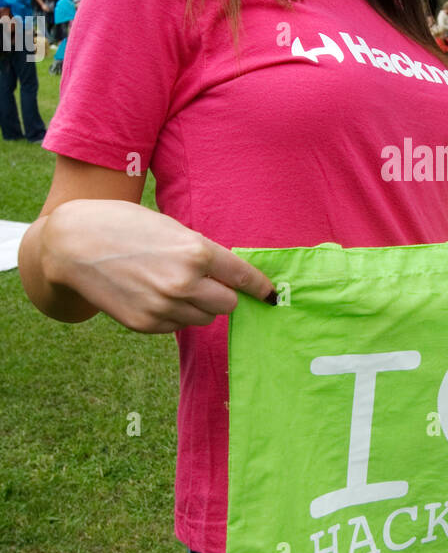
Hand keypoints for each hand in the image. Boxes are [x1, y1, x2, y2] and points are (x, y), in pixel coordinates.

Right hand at [42, 199, 277, 333]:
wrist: (72, 245)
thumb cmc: (124, 226)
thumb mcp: (170, 228)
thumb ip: (200, 253)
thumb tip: (228, 277)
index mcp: (196, 252)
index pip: (242, 277)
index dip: (259, 287)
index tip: (269, 295)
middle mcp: (185, 283)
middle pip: (228, 305)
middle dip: (222, 295)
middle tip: (205, 282)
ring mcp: (165, 307)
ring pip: (203, 318)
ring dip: (198, 306)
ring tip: (170, 284)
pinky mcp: (146, 325)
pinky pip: (177, 326)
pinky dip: (174, 314)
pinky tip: (153, 294)